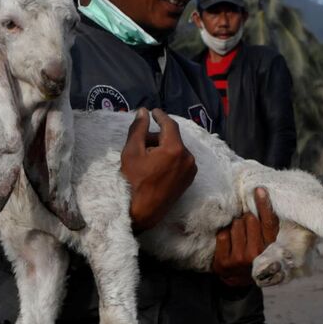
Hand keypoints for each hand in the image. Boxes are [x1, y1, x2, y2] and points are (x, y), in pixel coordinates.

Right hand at [120, 109, 195, 231]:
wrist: (143, 212)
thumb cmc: (134, 181)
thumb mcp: (131, 152)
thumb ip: (138, 129)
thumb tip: (143, 111)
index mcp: (175, 149)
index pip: (170, 125)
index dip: (160, 116)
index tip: (153, 111)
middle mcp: (188, 158)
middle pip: (172, 138)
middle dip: (157, 137)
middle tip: (141, 141)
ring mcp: (190, 170)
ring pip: (176, 149)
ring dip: (162, 147)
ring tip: (146, 156)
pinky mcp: (189, 179)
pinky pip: (179, 160)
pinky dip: (169, 158)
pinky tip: (155, 165)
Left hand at [211, 187, 279, 286]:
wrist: (237, 280)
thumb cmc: (254, 256)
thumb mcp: (266, 245)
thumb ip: (266, 228)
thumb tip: (262, 200)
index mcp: (271, 248)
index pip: (268, 222)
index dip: (264, 205)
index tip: (259, 190)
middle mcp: (257, 253)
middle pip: (249, 219)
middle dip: (246, 219)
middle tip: (246, 228)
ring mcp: (240, 258)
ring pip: (236, 224)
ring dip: (235, 226)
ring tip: (238, 237)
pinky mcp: (225, 261)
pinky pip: (223, 234)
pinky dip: (224, 234)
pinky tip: (228, 242)